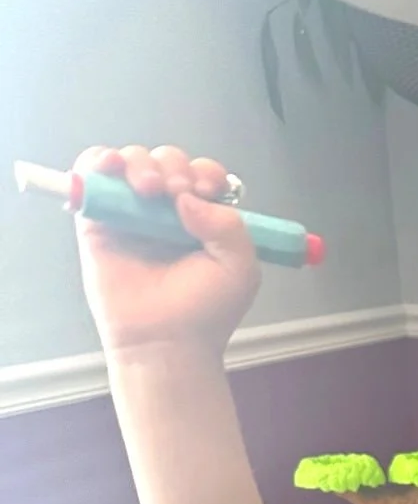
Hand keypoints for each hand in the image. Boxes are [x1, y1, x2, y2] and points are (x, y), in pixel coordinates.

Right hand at [72, 144, 258, 358]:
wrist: (166, 342)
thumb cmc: (204, 311)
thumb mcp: (240, 269)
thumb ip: (229, 225)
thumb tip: (187, 196)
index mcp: (204, 219)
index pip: (203, 174)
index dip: (204, 173)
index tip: (205, 191)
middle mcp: (168, 212)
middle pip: (167, 161)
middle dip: (173, 167)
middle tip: (175, 192)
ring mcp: (132, 214)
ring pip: (132, 161)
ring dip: (140, 163)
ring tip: (148, 188)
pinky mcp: (98, 221)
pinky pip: (92, 175)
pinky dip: (98, 161)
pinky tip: (110, 166)